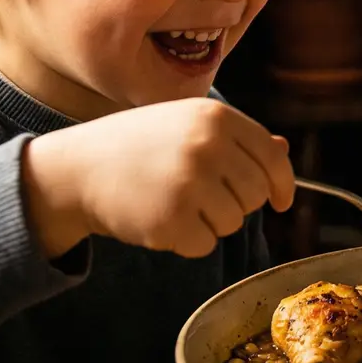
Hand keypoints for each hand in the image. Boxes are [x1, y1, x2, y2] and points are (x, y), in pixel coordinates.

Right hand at [21, 98, 294, 259]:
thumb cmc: (137, 146)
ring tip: (174, 202)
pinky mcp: (171, 220)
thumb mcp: (185, 125)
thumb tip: (283, 148)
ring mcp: (190, 183)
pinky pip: (204, 245)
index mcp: (216, 118)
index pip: (272, 157)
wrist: (78, 168)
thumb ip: (235, 138)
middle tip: (200, 197)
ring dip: (209, 223)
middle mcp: (207, 146)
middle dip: (236, 204)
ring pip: (232, 223)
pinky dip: (186, 242)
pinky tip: (159, 218)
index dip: (282, 184)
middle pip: (255, 195)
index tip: (281, 201)